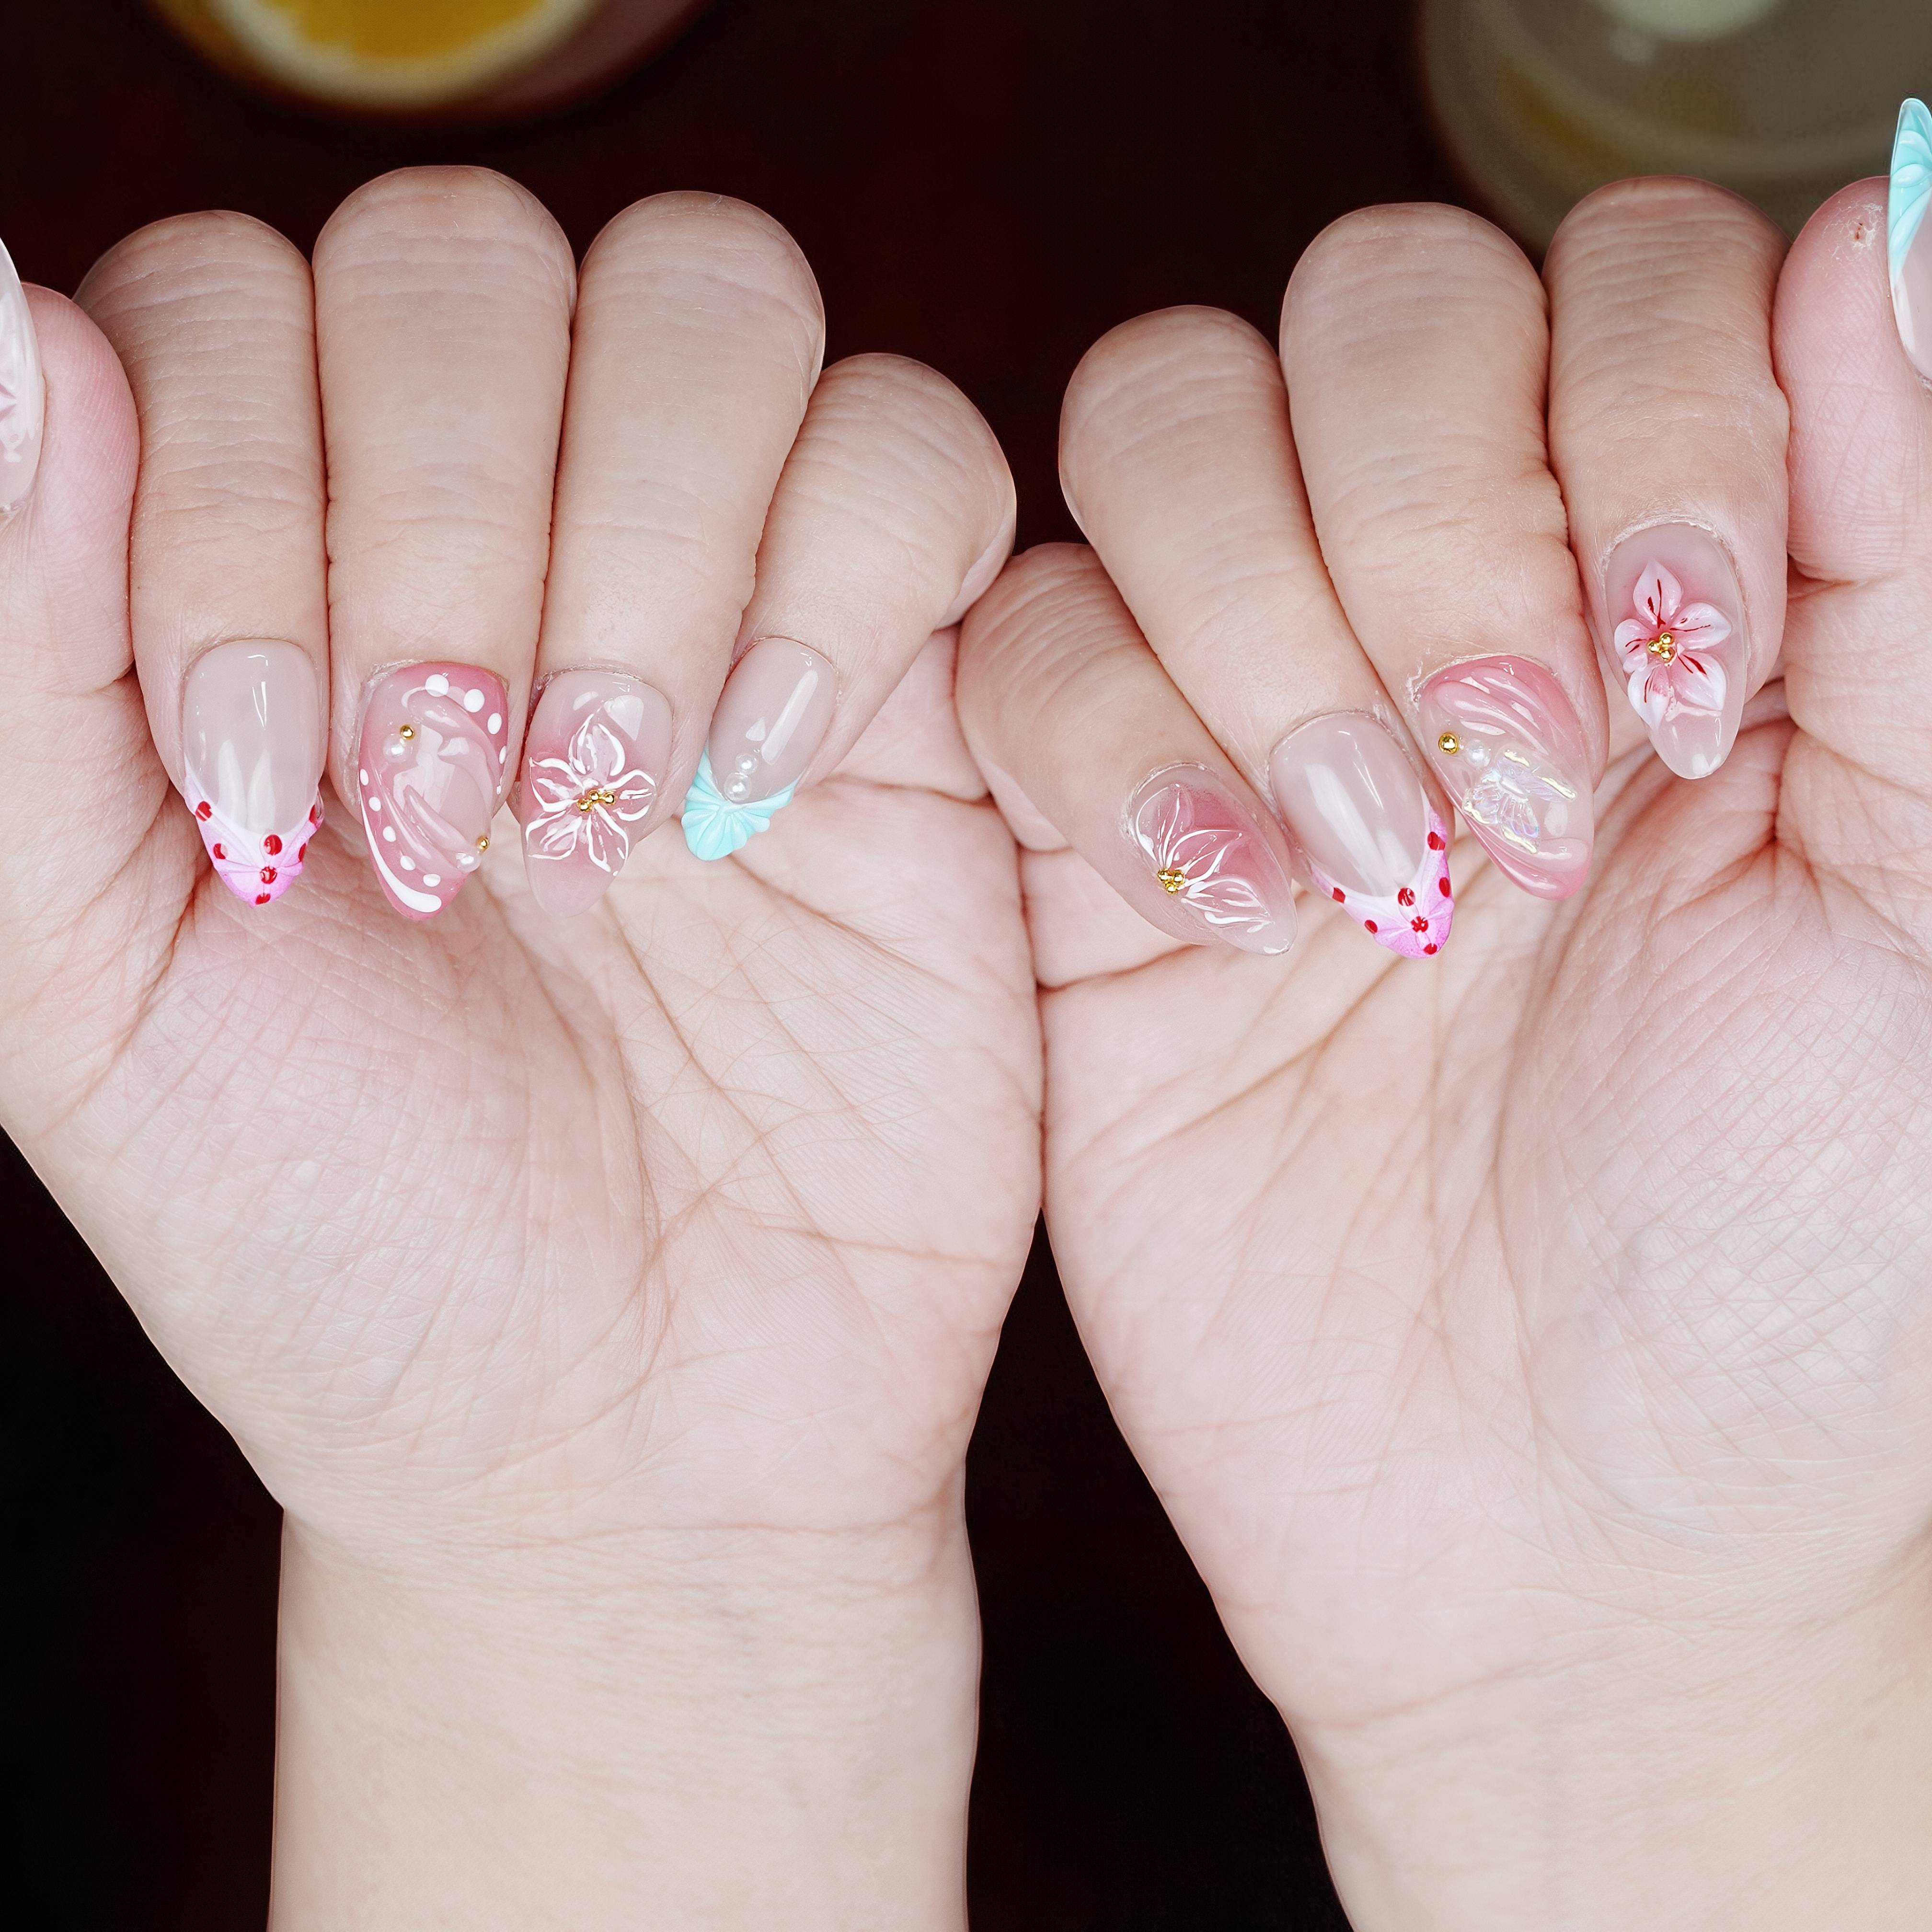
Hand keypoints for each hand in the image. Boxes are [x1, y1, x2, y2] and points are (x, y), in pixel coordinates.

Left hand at [0, 170, 1030, 1927]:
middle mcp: (504, 538)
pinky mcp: (922, 675)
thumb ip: (10, 653)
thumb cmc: (342, 1229)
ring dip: (645, 536)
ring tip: (613, 813)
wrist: (622, 1429)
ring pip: (716, 304)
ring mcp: (726, 586)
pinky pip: (921, 455)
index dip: (238, 501)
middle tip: (446, 809)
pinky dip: (843, 579)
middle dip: (444, 525)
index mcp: (280, 574)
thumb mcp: (85, 982)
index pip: (238, 304)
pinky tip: (772, 780)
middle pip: (479, 258)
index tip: (263, 790)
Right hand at [959, 177, 1931, 1926]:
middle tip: (1518, 789)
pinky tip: (1222, 913)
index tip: (1691, 678)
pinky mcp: (1081, 834)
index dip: (1637, 411)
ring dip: (1258, 621)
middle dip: (1428, 525)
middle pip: (1362, 313)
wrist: (1561, 1513)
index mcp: (1677, 575)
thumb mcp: (1921, 894)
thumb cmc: (1799, 1242)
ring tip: (1372, 873)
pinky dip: (1102, 747)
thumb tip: (1891, 217)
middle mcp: (1452, 599)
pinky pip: (1010, 652)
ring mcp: (1245, 703)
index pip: (1613, 280)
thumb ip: (1916, 543)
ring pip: (1154, 428)